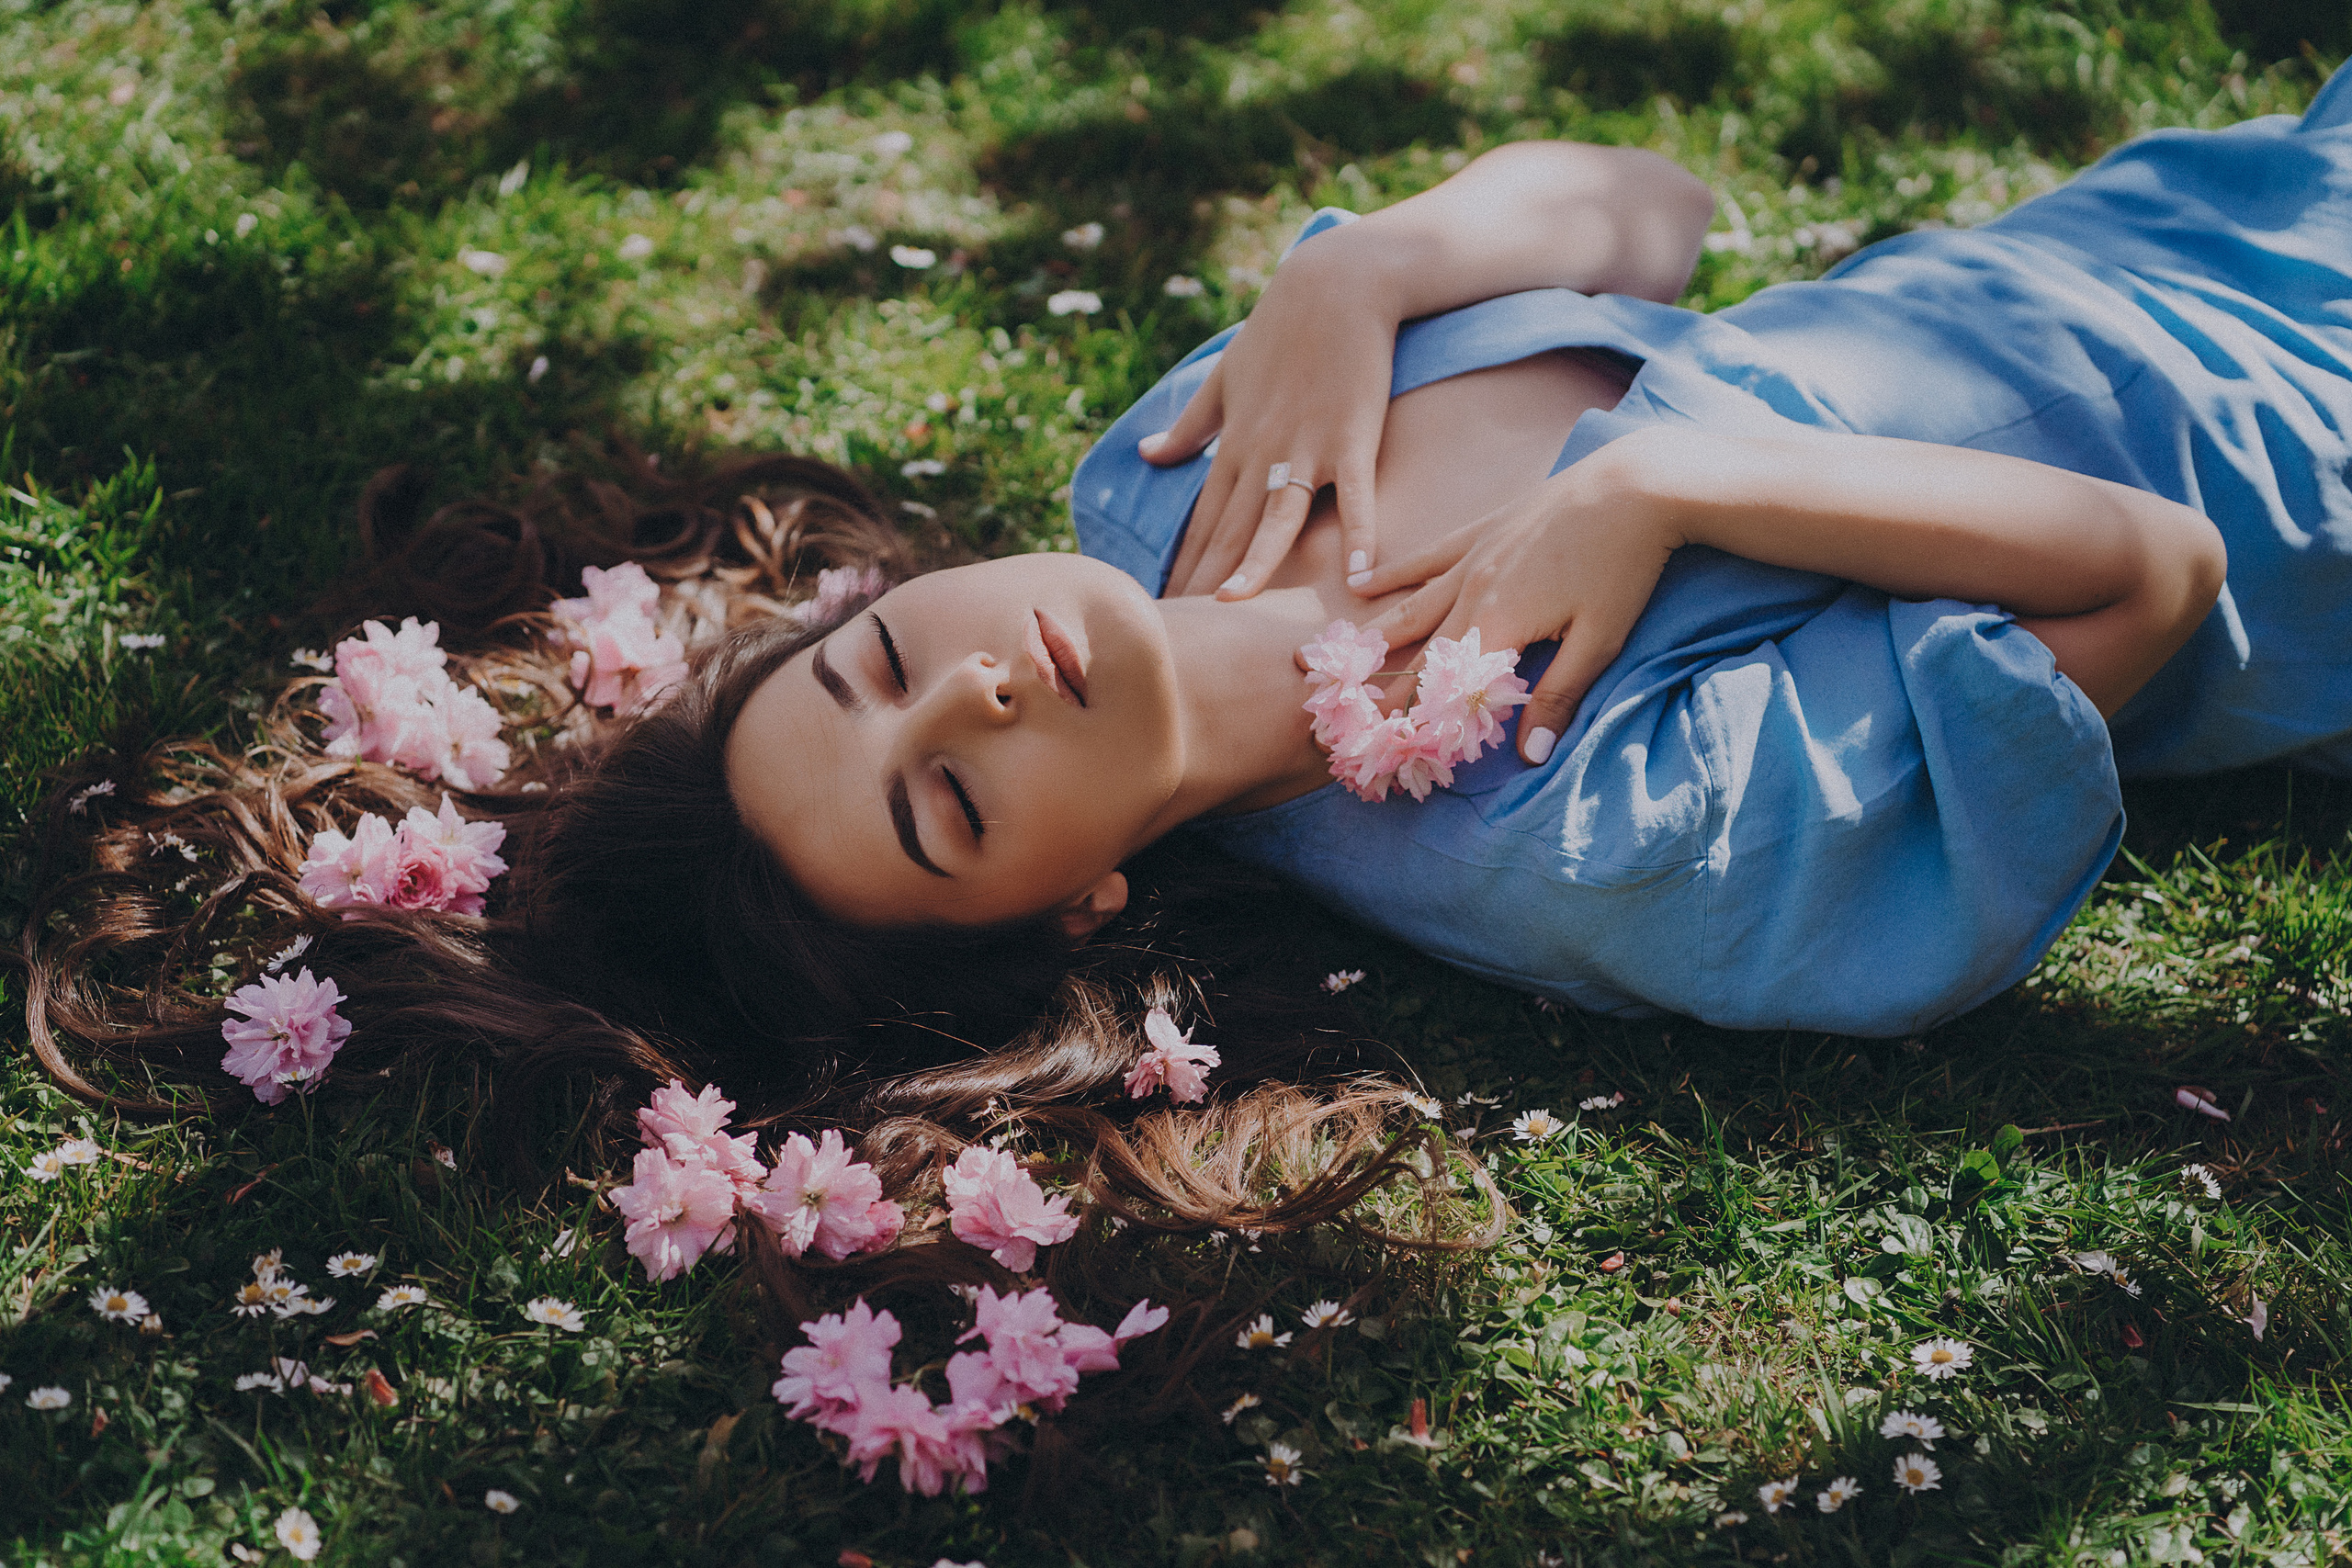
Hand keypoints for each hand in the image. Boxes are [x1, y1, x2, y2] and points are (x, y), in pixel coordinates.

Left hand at [1144, 245, 1397, 600]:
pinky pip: (1354, 495)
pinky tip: (1357, 574)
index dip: (1180, 563)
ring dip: (1255, 562)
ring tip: (1234, 605)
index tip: (1161, 605)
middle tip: (1182, 627)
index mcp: (1232, 445)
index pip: (1200, 519)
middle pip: (1229, 529)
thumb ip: (1188, 425)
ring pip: (1276, 517)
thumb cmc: (1279, 329)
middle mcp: (1262, 453)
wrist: (1335, 284)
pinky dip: (1356, 533)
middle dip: (1202, 580)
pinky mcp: (1352, 437)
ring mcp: (1308, 447)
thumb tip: (1146, 454)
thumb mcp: (1223, 377)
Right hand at [1350, 465, 1676, 763]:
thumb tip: (1529, 756)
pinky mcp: (1482, 529)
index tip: (1386, 749)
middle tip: (1342, 719)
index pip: (1443, 685)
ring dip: (1372, 637)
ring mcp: (1472, 557)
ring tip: (1329, 660)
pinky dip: (1393, 573)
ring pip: (1410, 605)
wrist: (1636, 484)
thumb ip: (1558, 696)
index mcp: (1496, 623)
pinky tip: (1361, 582)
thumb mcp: (1599, 640)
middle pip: (1417, 650)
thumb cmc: (1624, 565)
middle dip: (1380, 688)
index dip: (1415, 720)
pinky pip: (1426, 557)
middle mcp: (1471, 590)